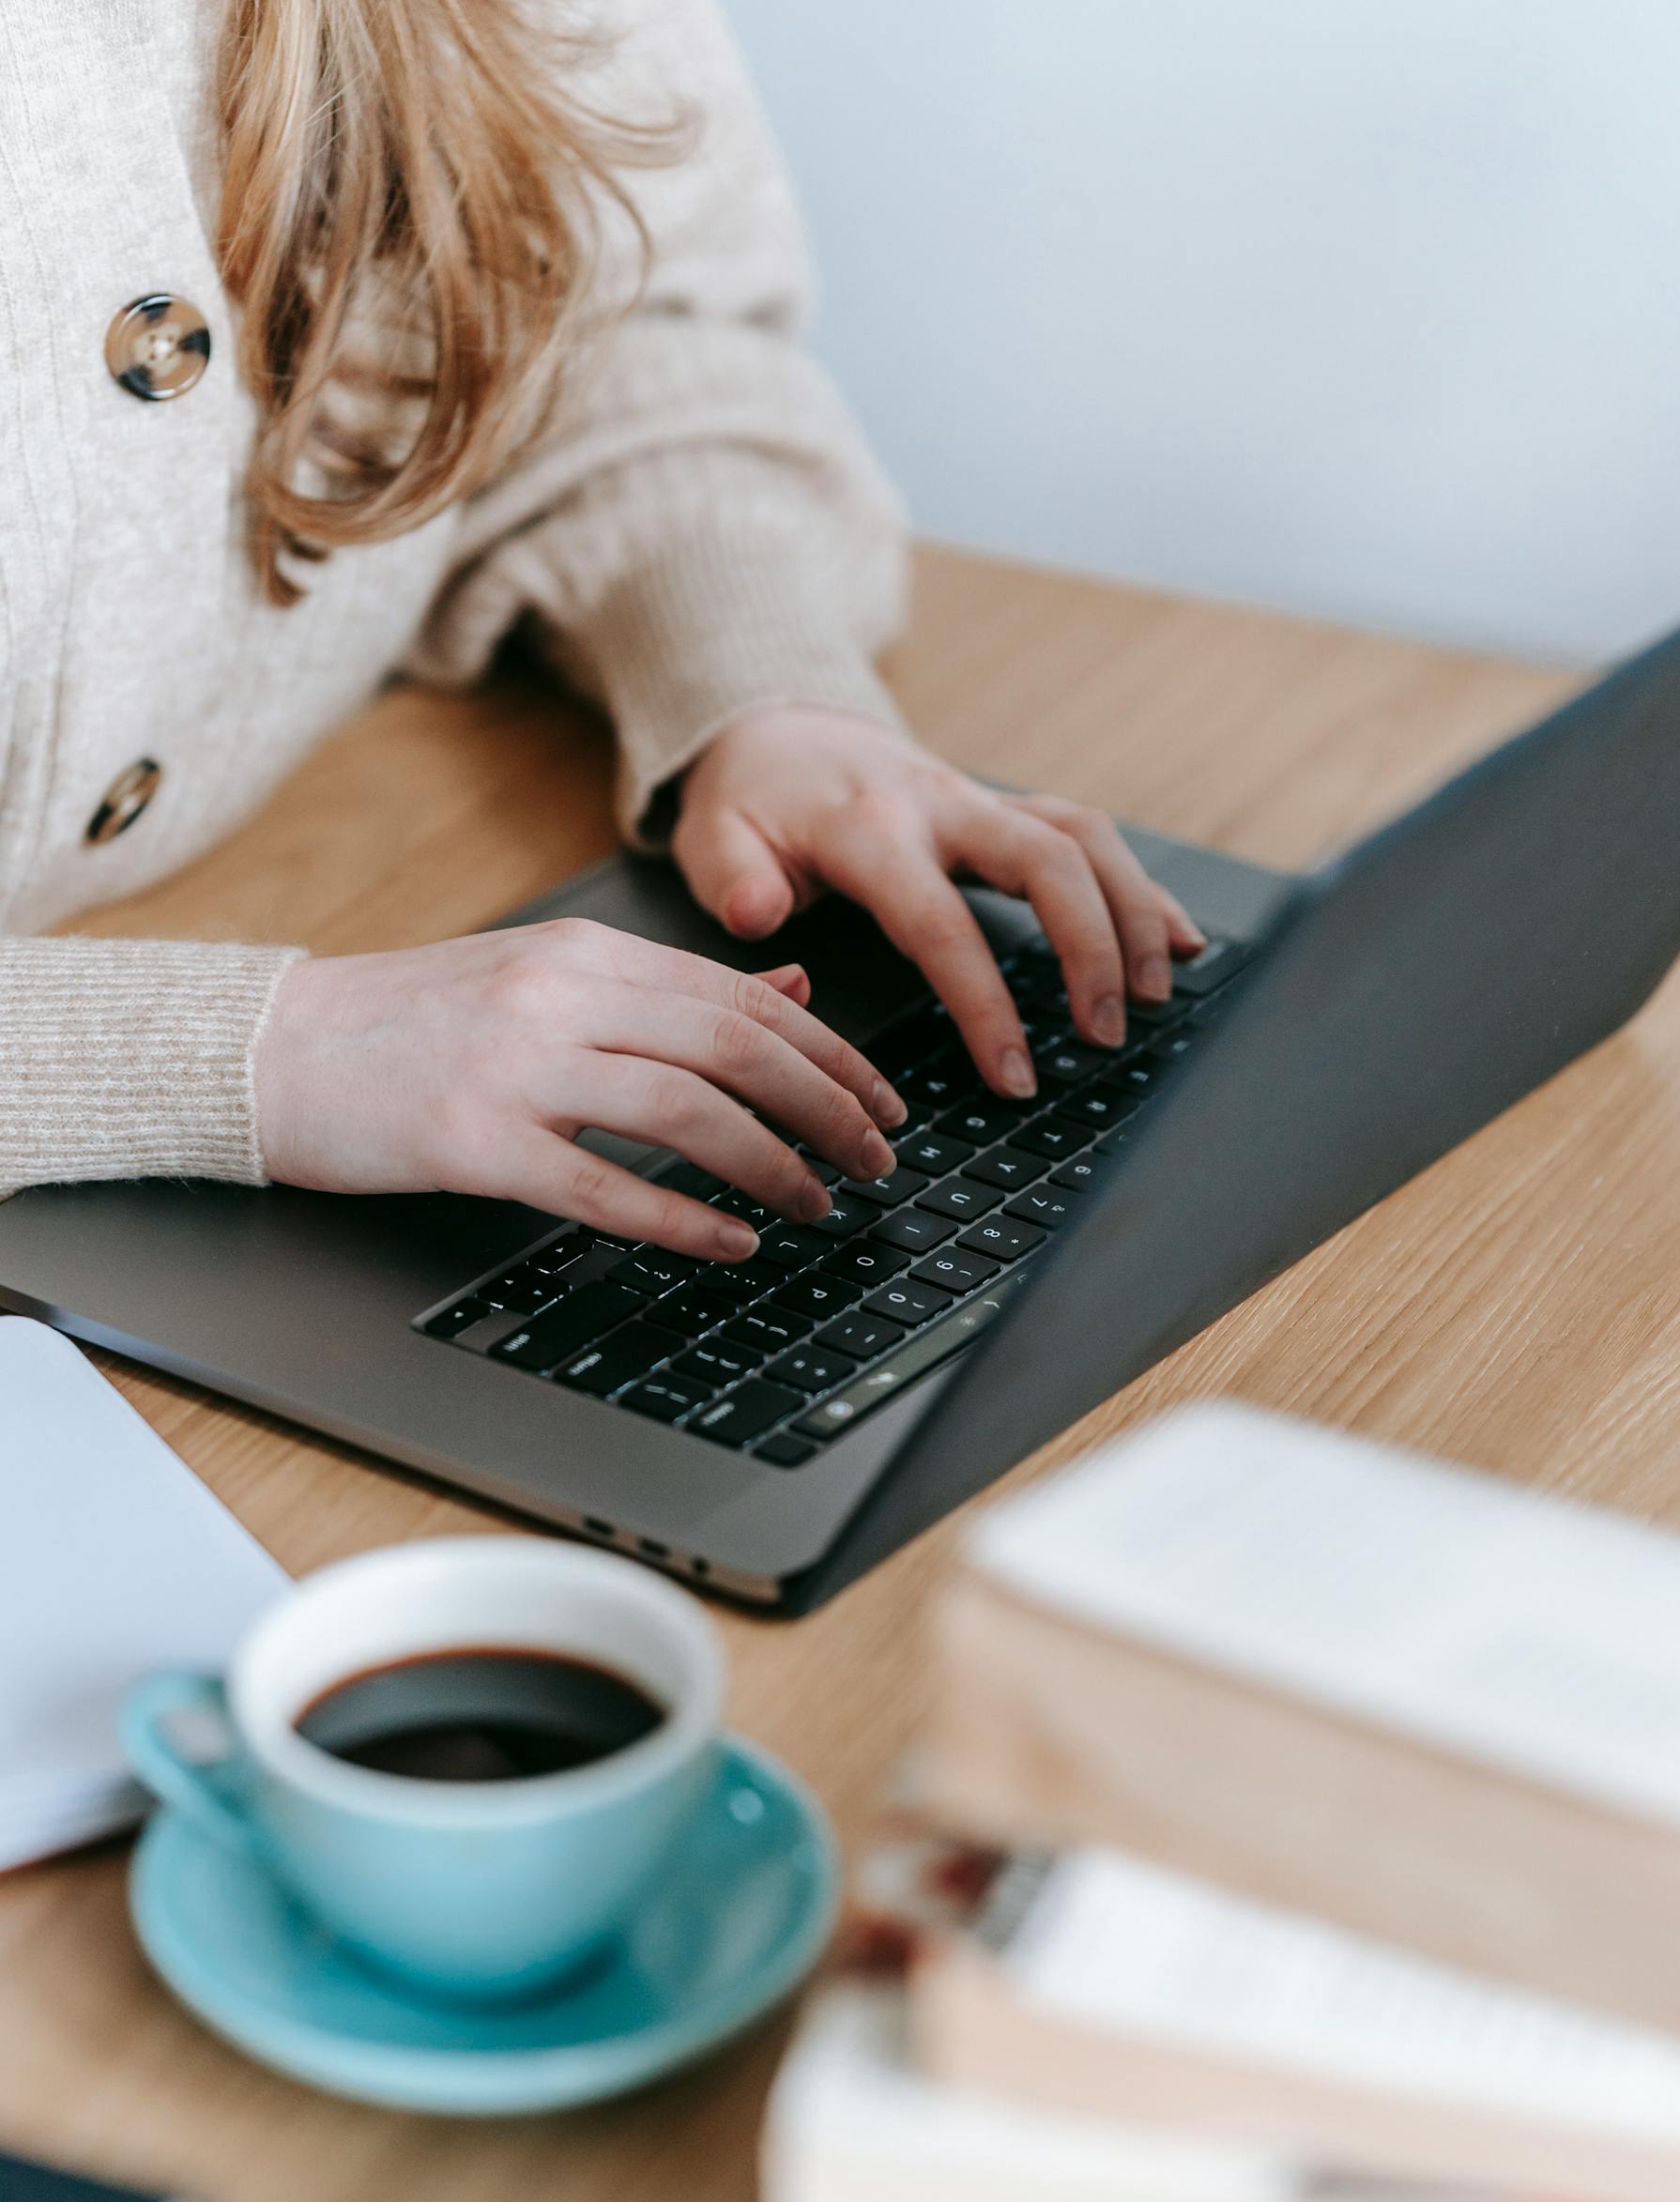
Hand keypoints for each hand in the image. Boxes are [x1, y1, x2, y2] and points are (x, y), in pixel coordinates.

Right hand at [254, 920, 905, 1259]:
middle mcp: (560, 999)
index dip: (833, 1054)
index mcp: (585, 956)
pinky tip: (731, 1245)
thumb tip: (793, 980)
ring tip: (820, 1207)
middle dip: (828, 1109)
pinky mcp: (472, 1142)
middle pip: (736, 1047)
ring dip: (772, 1165)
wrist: (272, 1050)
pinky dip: (681, 1220)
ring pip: (687, 1112)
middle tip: (880, 1162)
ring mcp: (515, 1069)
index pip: (745, 996)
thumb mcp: (546, 977)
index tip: (886, 1103)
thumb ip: (668, 986)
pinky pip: (602, 1185)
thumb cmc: (409, 1023)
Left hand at [674, 707, 1203, 1099]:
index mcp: (870, 827)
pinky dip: (1141, 887)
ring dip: (1134, 913)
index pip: (941, 922)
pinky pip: (1090, 837)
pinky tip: (1182, 940)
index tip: (1016, 1074)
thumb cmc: (751, 799)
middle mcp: (942, 805)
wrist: (777, 724)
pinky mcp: (1006, 811)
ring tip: (1156, 995)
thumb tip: (764, 915)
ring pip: (1085, 838)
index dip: (985, 1002)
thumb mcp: (711, 836)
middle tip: (1104, 1034)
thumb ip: (734, 879)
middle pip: (1048, 860)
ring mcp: (982, 803)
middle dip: (1091, 949)